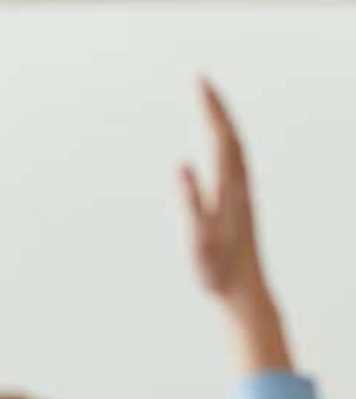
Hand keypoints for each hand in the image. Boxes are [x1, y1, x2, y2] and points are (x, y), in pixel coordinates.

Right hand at [179, 78, 291, 371]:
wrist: (244, 292)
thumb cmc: (216, 271)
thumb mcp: (196, 237)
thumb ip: (189, 201)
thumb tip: (179, 165)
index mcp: (229, 188)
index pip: (220, 136)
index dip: (210, 107)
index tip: (198, 80)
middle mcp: (239, 186)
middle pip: (230, 135)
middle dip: (215, 106)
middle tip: (200, 80)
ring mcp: (241, 195)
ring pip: (234, 148)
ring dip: (221, 122)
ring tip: (208, 104)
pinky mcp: (238, 205)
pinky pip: (232, 163)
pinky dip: (224, 143)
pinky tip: (217, 146)